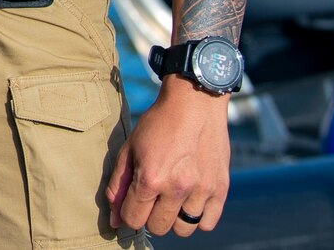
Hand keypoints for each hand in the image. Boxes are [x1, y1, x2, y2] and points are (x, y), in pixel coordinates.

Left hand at [108, 78, 230, 235]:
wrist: (194, 104)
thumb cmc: (158, 124)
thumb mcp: (129, 149)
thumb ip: (118, 185)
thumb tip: (113, 220)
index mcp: (150, 178)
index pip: (133, 219)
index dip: (128, 214)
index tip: (132, 204)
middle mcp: (177, 188)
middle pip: (158, 227)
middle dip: (150, 217)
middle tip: (153, 197)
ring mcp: (202, 190)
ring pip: (183, 229)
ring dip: (174, 218)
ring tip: (173, 198)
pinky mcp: (221, 189)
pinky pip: (207, 223)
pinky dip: (198, 217)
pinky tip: (190, 200)